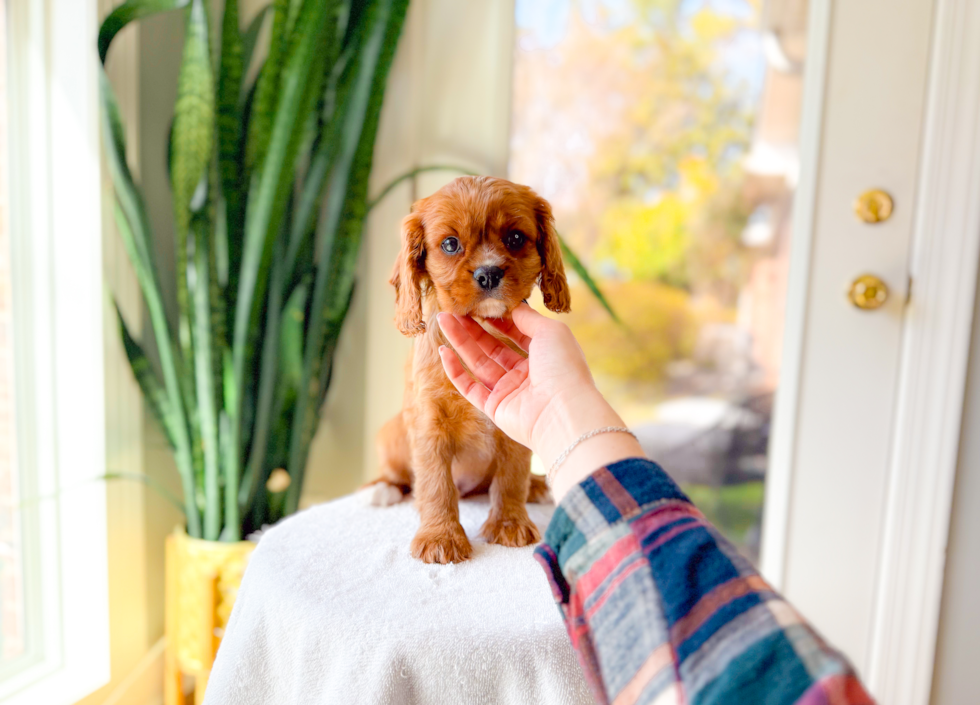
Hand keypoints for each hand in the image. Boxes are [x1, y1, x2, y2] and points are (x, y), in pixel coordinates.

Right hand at [437, 304, 644, 499]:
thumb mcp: (550, 331)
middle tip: (452, 310)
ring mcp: (509, 391)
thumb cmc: (563, 368)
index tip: (477, 303)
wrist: (563, 412)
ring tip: (443, 321)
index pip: (515, 333)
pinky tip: (444, 351)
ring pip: (478, 363)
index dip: (496, 318)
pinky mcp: (495, 408)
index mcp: (543, 355)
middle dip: (472, 328)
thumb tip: (510, 304)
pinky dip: (455, 371)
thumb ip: (527, 317)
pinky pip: (470, 387)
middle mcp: (526, 374)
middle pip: (492, 346)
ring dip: (460, 342)